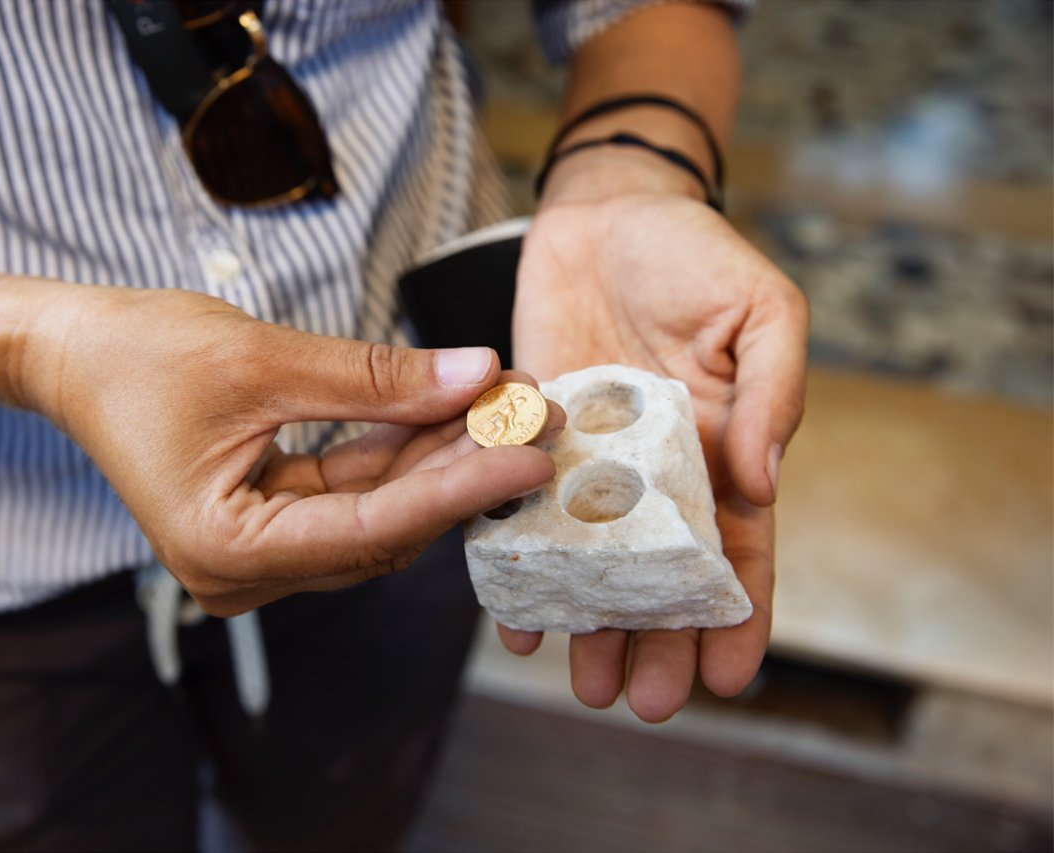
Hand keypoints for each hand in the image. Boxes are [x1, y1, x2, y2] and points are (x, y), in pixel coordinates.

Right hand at [20, 287, 560, 614]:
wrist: (73, 354)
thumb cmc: (138, 355)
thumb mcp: (263, 358)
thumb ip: (374, 380)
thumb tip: (476, 376)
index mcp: (226, 551)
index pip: (372, 531)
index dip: (458, 491)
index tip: (528, 455)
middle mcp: (244, 573)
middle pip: (384, 529)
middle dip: (462, 467)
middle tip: (535, 415)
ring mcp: (260, 553)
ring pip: (377, 512)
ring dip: (439, 456)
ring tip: (504, 403)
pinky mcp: (272, 521)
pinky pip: (353, 492)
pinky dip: (401, 452)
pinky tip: (452, 410)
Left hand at [506, 154, 808, 721]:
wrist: (604, 211)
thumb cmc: (693, 253)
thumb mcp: (761, 310)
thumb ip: (774, 391)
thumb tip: (764, 479)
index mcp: (721, 451)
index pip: (739, 549)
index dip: (739, 612)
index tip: (730, 675)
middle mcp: (653, 474)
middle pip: (660, 576)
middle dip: (658, 639)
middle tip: (646, 699)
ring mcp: (588, 463)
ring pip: (590, 563)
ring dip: (590, 622)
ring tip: (586, 681)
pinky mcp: (526, 440)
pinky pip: (518, 512)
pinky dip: (517, 564)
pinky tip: (513, 615)